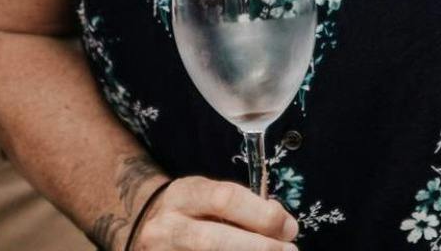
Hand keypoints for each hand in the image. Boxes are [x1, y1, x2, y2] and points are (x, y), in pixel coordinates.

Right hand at [128, 177, 298, 250]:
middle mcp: (168, 227)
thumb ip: (246, 206)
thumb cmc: (193, 212)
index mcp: (184, 195)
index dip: (262, 215)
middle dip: (259, 248)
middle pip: (213, 241)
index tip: (289, 228)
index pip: (224, 199)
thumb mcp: (211, 196)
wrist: (150, 228)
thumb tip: (284, 226)